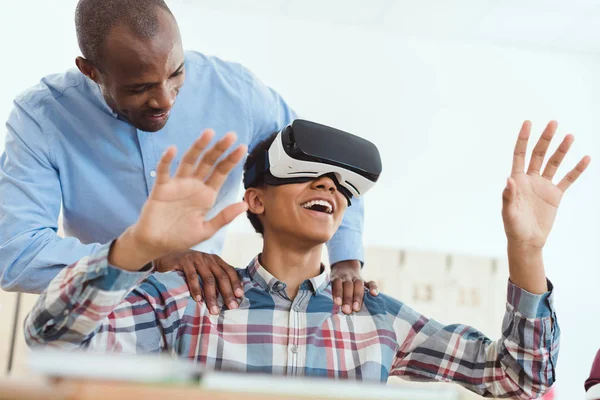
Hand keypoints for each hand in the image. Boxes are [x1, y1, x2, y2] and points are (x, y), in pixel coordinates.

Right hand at [109, 130, 247, 270]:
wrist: (156, 244)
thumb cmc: (181, 237)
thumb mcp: (206, 230)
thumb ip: (224, 217)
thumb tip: (245, 205)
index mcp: (207, 194)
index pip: (221, 173)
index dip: (231, 160)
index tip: (243, 147)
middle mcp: (194, 185)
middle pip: (208, 162)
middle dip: (219, 149)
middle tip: (231, 135)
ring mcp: (177, 184)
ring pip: (189, 161)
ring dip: (198, 147)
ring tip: (208, 133)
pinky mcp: (161, 188)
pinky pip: (164, 171)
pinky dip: (167, 160)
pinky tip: (173, 150)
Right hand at [155, 251, 243, 313]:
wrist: (167, 258)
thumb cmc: (189, 268)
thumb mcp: (204, 270)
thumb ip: (215, 278)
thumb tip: (230, 297)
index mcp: (215, 260)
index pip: (230, 271)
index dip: (236, 283)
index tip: (240, 296)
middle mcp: (208, 258)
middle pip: (221, 276)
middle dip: (227, 293)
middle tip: (231, 307)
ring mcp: (196, 258)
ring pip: (208, 278)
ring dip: (212, 296)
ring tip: (214, 309)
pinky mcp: (184, 261)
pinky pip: (192, 276)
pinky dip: (196, 289)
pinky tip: (198, 299)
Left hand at [330, 260, 378, 313]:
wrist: (345, 266)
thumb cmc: (336, 282)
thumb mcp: (330, 283)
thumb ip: (331, 292)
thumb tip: (330, 307)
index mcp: (337, 277)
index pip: (337, 283)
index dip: (338, 293)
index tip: (338, 303)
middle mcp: (347, 276)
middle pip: (348, 285)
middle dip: (348, 298)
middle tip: (347, 310)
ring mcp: (357, 278)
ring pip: (358, 284)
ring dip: (357, 296)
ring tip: (356, 309)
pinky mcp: (365, 281)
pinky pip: (371, 282)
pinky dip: (374, 287)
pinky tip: (374, 294)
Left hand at [503, 120, 589, 292]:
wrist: (527, 241)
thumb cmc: (514, 227)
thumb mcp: (508, 213)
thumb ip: (508, 196)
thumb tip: (509, 179)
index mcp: (517, 180)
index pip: (520, 154)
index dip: (524, 139)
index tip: (528, 122)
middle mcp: (530, 179)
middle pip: (538, 155)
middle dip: (545, 139)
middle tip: (553, 123)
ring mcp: (543, 186)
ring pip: (554, 163)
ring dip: (562, 150)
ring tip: (570, 136)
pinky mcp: (555, 195)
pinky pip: (568, 179)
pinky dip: (576, 170)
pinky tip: (585, 158)